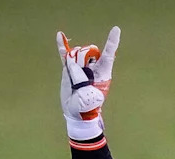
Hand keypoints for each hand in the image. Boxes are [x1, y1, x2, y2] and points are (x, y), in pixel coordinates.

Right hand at [56, 26, 119, 143]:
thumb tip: (71, 64)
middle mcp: (93, 67)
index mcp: (103, 73)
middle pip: (89, 53)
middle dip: (83, 59)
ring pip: (76, 55)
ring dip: (72, 63)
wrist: (76, 112)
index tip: (116, 30)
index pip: (108, 56)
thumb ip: (80, 79)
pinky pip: (66, 54)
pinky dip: (62, 46)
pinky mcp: (69, 68)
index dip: (112, 43)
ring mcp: (80, 66)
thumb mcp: (87, 97)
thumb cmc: (86, 107)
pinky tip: (59, 36)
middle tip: (80, 78)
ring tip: (73, 79)